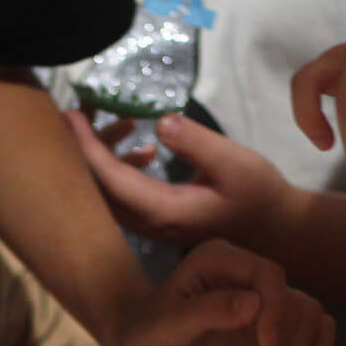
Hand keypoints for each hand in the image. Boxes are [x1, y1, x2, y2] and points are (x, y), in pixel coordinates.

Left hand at [65, 110, 286, 248]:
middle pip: (99, 188)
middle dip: (84, 149)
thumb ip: (197, 142)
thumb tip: (160, 121)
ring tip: (119, 123)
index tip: (70, 116)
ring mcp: (152, 226)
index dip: (86, 146)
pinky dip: (123, 170)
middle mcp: (149, 223)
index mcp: (162, 210)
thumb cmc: (259, 195)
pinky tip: (148, 151)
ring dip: (106, 157)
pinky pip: (125, 197)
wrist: (275, 232)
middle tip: (76, 113)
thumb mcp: (235, 162)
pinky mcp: (159, 222)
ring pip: (110, 193)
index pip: (110, 178)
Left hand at [104, 238, 334, 345]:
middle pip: (295, 302)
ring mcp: (263, 301)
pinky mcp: (271, 327)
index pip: (271, 276)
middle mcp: (248, 275)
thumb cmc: (145, 336)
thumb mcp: (169, 326)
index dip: (276, 311)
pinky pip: (315, 331)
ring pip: (308, 319)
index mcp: (222, 260)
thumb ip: (209, 311)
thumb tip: (255, 304)